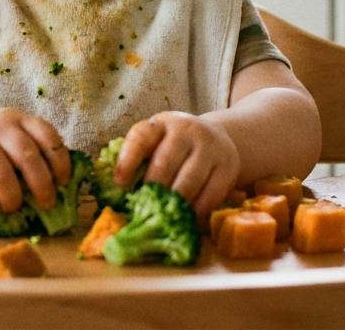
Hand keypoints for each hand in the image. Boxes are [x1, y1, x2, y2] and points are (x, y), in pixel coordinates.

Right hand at [0, 107, 69, 215]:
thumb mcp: (12, 138)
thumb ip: (34, 154)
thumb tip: (60, 190)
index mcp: (18, 119)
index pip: (47, 136)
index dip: (60, 161)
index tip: (62, 182)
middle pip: (26, 156)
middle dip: (41, 186)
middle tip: (46, 203)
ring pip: (0, 174)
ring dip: (12, 198)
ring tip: (13, 206)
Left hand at [117, 111, 239, 218]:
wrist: (216, 138)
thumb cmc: (173, 147)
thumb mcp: (156, 143)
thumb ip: (138, 161)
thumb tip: (117, 194)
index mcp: (161, 124)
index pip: (141, 138)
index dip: (128, 160)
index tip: (120, 184)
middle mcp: (186, 131)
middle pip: (166, 162)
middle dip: (152, 189)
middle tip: (143, 209)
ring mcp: (209, 148)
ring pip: (189, 181)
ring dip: (173, 204)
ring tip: (163, 219)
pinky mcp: (227, 167)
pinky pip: (211, 194)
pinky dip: (197, 211)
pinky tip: (187, 220)